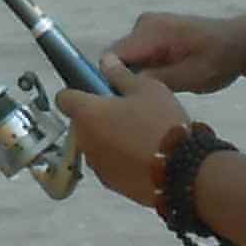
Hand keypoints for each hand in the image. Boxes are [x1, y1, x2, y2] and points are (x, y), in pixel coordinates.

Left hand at [61, 69, 188, 206]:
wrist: (181, 170)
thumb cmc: (162, 124)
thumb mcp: (147, 89)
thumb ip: (120, 75)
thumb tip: (106, 62)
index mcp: (87, 113)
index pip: (64, 98)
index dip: (78, 92)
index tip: (96, 91)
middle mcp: (83, 140)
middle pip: (81, 123)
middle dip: (97, 117)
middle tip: (126, 111)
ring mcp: (95, 164)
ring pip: (94, 145)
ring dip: (107, 139)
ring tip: (138, 135)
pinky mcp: (109, 183)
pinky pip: (108, 164)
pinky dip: (118, 159)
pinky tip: (142, 155)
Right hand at [111, 10, 245, 91]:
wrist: (242, 42)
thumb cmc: (221, 59)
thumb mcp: (193, 76)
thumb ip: (156, 79)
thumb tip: (122, 83)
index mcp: (152, 31)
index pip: (110, 58)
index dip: (110, 81)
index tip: (124, 103)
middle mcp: (143, 25)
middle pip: (116, 60)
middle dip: (125, 81)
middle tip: (147, 103)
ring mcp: (146, 28)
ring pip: (125, 61)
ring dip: (137, 79)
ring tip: (159, 94)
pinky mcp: (151, 35)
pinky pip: (136, 58)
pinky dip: (145, 72)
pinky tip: (163, 83)